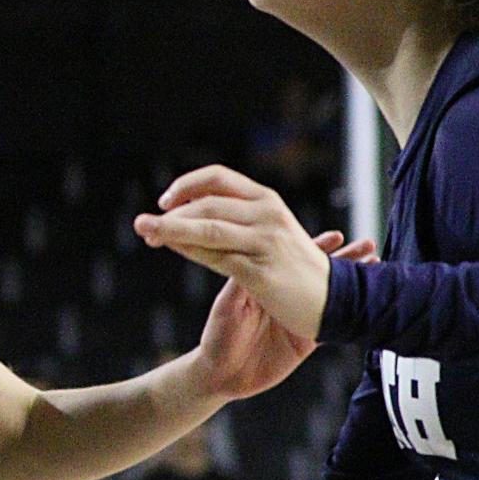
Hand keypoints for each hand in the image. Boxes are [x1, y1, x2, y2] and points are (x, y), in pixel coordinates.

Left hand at [133, 166, 335, 342]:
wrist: (335, 301)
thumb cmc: (294, 268)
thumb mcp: (266, 234)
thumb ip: (233, 221)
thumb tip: (189, 212)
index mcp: (266, 201)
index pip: (218, 178)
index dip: (187, 185)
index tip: (165, 200)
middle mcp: (266, 215)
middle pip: (207, 204)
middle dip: (171, 213)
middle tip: (143, 224)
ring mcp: (265, 242)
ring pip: (207, 228)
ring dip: (170, 228)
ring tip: (145, 230)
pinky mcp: (262, 271)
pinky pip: (217, 256)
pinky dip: (190, 251)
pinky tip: (173, 248)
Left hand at [188, 230, 376, 399]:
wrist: (220, 376)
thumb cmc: (217, 337)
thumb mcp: (228, 307)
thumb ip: (243, 285)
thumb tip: (254, 256)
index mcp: (263, 280)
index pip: (292, 256)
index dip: (314, 246)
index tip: (337, 236)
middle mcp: (283, 294)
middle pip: (317, 271)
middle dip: (344, 258)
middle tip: (368, 244)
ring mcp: (297, 316)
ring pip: (329, 294)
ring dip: (351, 281)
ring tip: (374, 265)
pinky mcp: (306, 340)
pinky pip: (332, 324)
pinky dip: (351, 314)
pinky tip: (369, 305)